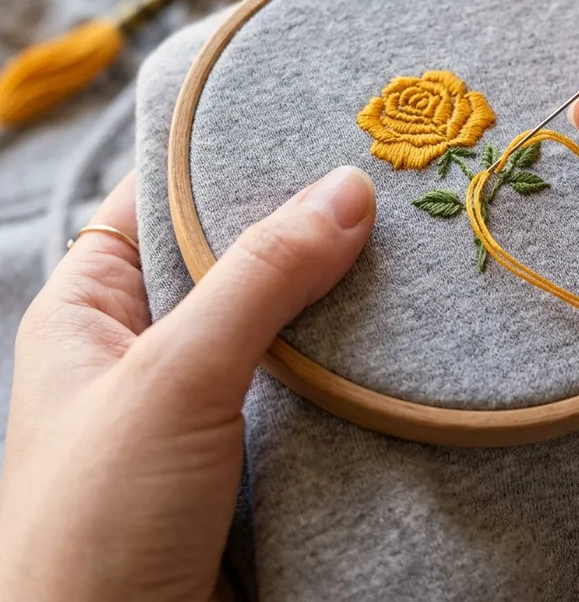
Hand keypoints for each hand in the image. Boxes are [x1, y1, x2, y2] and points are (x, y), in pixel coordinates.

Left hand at [0, 166, 375, 601]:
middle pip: (233, 254)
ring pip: (281, 319)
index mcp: (95, 306)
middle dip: (301, 223)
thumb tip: (346, 191)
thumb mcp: (170, 380)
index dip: (224, 156)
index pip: (160, 197)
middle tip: (382, 178)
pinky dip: (350, 357)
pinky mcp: (258, 448)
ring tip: (409, 238)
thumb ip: (257, 279)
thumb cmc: (95, 529)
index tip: (306, 124)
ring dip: (335, 294)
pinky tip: (400, 329)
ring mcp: (208, 397)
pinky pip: (310, 379)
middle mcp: (151, 343)